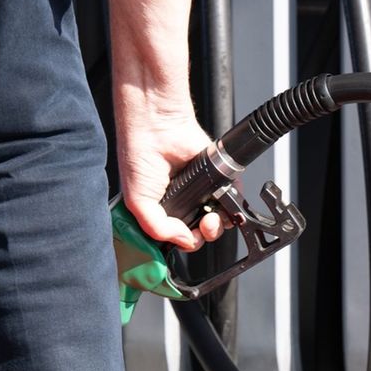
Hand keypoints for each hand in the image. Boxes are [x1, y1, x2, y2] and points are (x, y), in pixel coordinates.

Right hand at [117, 111, 224, 251]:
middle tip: (201, 227)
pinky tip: (222, 201)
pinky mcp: (216, 178)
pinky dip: (232, 202)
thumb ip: (158, 228)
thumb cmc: (139, 155)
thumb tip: (183, 241)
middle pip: (199, 233)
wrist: (157, 127)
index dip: (183, 242)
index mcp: (160, 211)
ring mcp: (200, 191)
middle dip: (203, 236)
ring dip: (218, 224)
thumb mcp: (137, 202)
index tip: (185, 239)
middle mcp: (181, 203)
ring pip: (218, 220)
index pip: (176, 238)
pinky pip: (232, 196)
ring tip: (211, 217)